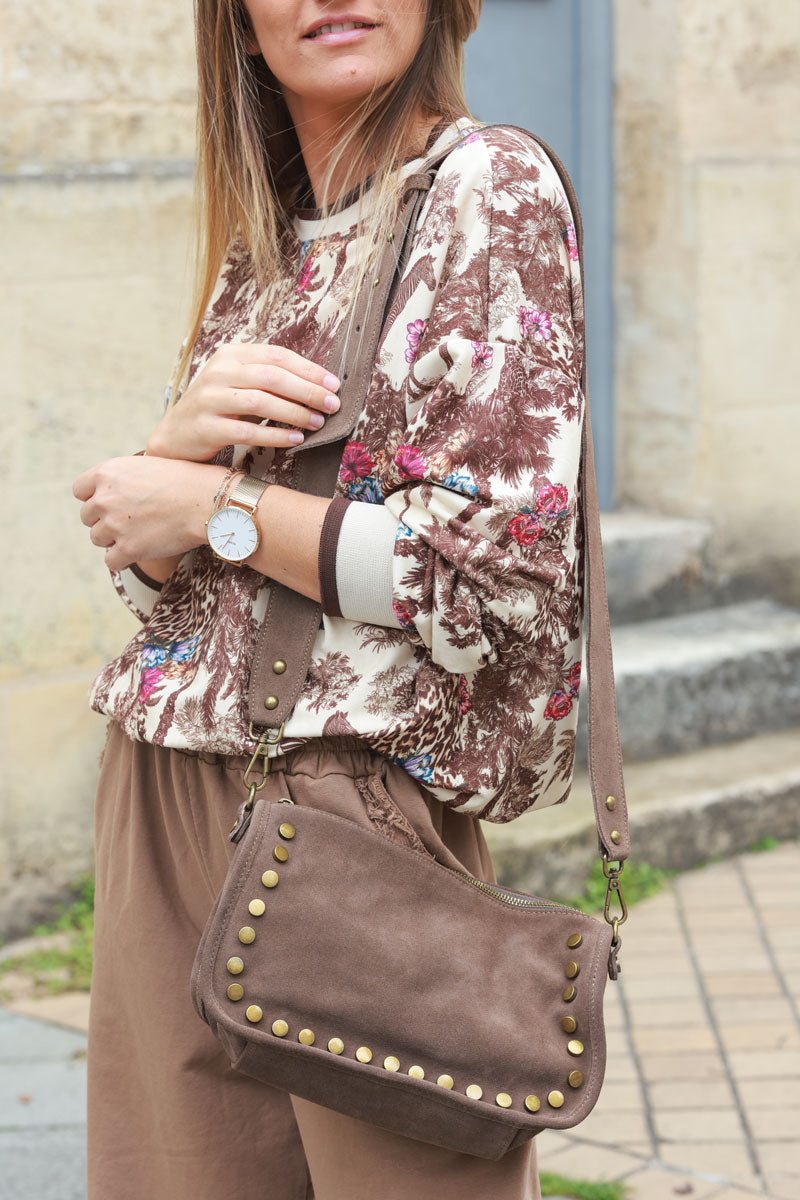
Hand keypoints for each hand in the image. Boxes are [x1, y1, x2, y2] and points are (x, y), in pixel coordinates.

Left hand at [72, 454, 224, 570]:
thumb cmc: (185, 480)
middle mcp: (104, 498)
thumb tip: (108, 494)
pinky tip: (139, 551)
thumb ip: (121, 479)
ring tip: (139, 534)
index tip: (110, 503)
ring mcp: (115, 524)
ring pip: (97, 539)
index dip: (94, 498)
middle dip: (105, 520)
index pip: (80, 491)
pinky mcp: (128, 548)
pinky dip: (123, 559)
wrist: (206, 501)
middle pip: (87, 517)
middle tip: (130, 520)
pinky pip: (111, 561)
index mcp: (107, 473)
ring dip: (114, 539)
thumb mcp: (146, 465)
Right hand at [145, 342, 341, 461]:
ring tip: (318, 422)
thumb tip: (319, 386)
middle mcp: (218, 372)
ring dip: (295, 413)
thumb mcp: (240, 384)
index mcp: (230, 355)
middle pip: (271, 376)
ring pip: (260, 402)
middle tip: (332, 404)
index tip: (334, 384)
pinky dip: (275, 435)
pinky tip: (295, 439)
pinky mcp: (207, 427)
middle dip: (307, 390)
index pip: (276, 355)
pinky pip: (248, 431)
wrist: (176, 436)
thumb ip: (270, 380)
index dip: (309, 369)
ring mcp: (210, 399)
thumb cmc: (219, 409)